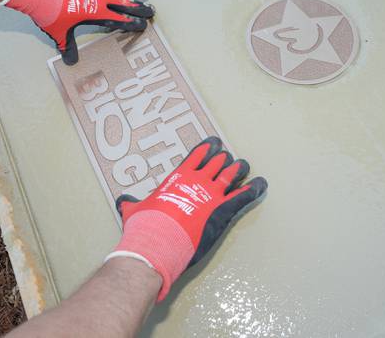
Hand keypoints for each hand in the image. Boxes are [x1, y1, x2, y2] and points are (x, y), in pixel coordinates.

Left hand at [1, 0, 153, 64]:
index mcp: (95, 14)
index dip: (133, 23)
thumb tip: (71, 62)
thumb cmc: (50, 14)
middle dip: (139, 8)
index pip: (119, 20)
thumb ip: (68, 47)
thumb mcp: (59, 34)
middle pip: (123, 4)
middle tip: (152, 10)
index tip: (144, 26)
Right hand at [107, 136, 267, 300]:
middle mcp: (198, 181)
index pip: (197, 155)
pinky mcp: (223, 211)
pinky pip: (244, 196)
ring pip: (231, 174)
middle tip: (227, 158)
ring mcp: (213, 194)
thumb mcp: (133, 210)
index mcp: (179, 177)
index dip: (207, 148)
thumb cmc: (145, 225)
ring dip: (238, 169)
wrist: (158, 242)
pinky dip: (254, 189)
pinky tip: (261, 184)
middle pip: (217, 162)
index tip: (213, 143)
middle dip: (223, 160)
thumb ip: (131, 204)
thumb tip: (123, 202)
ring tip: (242, 165)